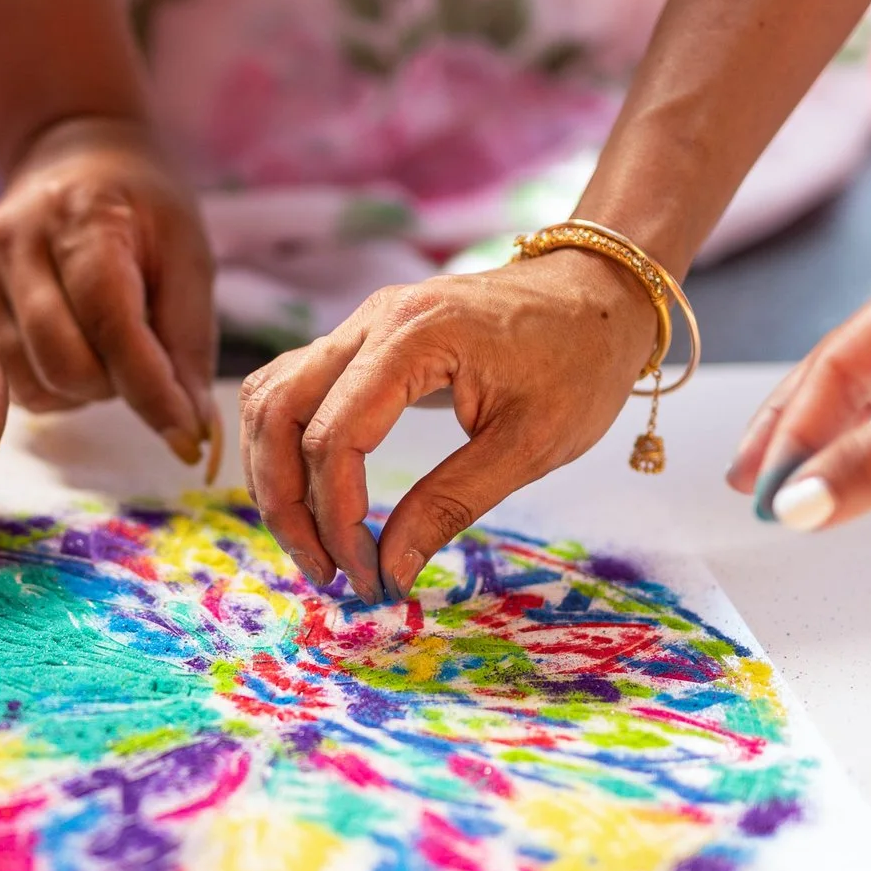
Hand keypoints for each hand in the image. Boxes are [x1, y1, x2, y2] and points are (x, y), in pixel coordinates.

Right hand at [0, 116, 218, 462]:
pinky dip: (48, 381)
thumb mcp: (187, 254)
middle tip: (140, 361)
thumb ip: (189, 341)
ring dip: (80, 388)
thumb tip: (192, 430)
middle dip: (115, 386)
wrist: (74, 159)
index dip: (151, 390)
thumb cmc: (143, 209)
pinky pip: (6, 377)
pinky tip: (69, 342)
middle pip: (64, 363)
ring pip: (31, 381)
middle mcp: (16, 239)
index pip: (112, 323)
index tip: (185, 437)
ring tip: (103, 346)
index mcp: (83, 216)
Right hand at [240, 250, 659, 603]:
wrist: (599, 295)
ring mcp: (359, 325)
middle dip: (287, 504)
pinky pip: (292, 389)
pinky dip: (288, 446)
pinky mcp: (361, 340)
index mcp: (412, 337)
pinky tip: (316, 495)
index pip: (335, 438)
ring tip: (315, 544)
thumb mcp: (531, 444)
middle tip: (326, 573)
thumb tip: (391, 571)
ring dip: (276, 476)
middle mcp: (370, 322)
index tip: (368, 575)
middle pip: (277, 414)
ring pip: (271, 399)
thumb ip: (451, 503)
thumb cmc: (579, 361)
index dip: (338, 518)